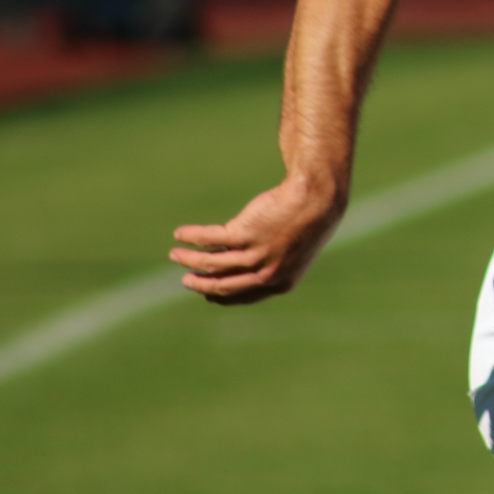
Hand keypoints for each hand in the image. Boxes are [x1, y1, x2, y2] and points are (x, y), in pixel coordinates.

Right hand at [169, 177, 344, 305]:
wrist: (318, 197)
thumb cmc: (310, 218)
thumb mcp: (296, 247)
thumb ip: (274, 259)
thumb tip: (246, 259)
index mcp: (281, 283)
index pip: (242, 296)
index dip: (221, 295)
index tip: (207, 293)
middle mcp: (266, 274)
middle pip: (222, 285)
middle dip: (200, 284)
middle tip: (185, 280)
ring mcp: (254, 255)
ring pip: (211, 263)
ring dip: (189, 259)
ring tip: (175, 254)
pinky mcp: (244, 234)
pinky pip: (210, 239)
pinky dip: (192, 237)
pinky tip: (181, 234)